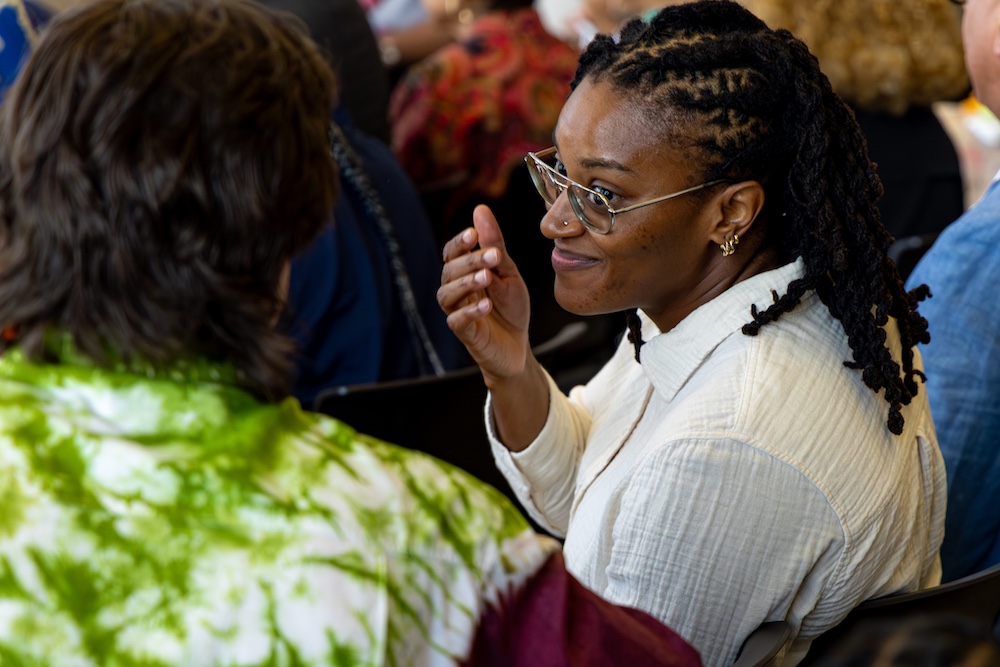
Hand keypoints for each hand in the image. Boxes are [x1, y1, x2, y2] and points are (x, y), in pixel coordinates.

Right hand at [438, 205, 530, 382]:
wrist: (518, 346)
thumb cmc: (510, 307)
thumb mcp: (508, 271)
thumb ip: (494, 244)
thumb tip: (480, 210)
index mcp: (464, 272)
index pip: (451, 253)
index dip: (459, 243)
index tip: (474, 233)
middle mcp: (456, 290)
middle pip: (449, 271)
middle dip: (469, 261)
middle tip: (492, 256)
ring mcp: (458, 312)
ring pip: (447, 295)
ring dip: (466, 283)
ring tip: (486, 277)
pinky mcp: (465, 334)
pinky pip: (457, 321)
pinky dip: (470, 312)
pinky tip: (486, 305)